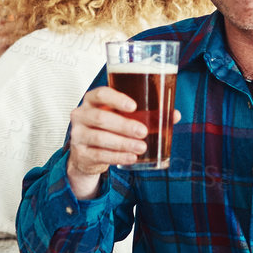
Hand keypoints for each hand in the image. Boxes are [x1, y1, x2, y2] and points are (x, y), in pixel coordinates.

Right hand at [64, 86, 181, 197]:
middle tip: (143, 132)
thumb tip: (174, 115)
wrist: (87, 152)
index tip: (133, 106)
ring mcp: (78, 135)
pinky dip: (118, 157)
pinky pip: (100, 155)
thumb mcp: (121, 116)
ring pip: (100, 138)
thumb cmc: (107, 128)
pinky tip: (131, 157)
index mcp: (92, 100)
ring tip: (141, 147)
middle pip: (100, 118)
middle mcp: (81, 115)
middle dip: (124, 126)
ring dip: (123, 143)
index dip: (116, 99)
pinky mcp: (81, 153)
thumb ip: (146, 114)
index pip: (100, 94)